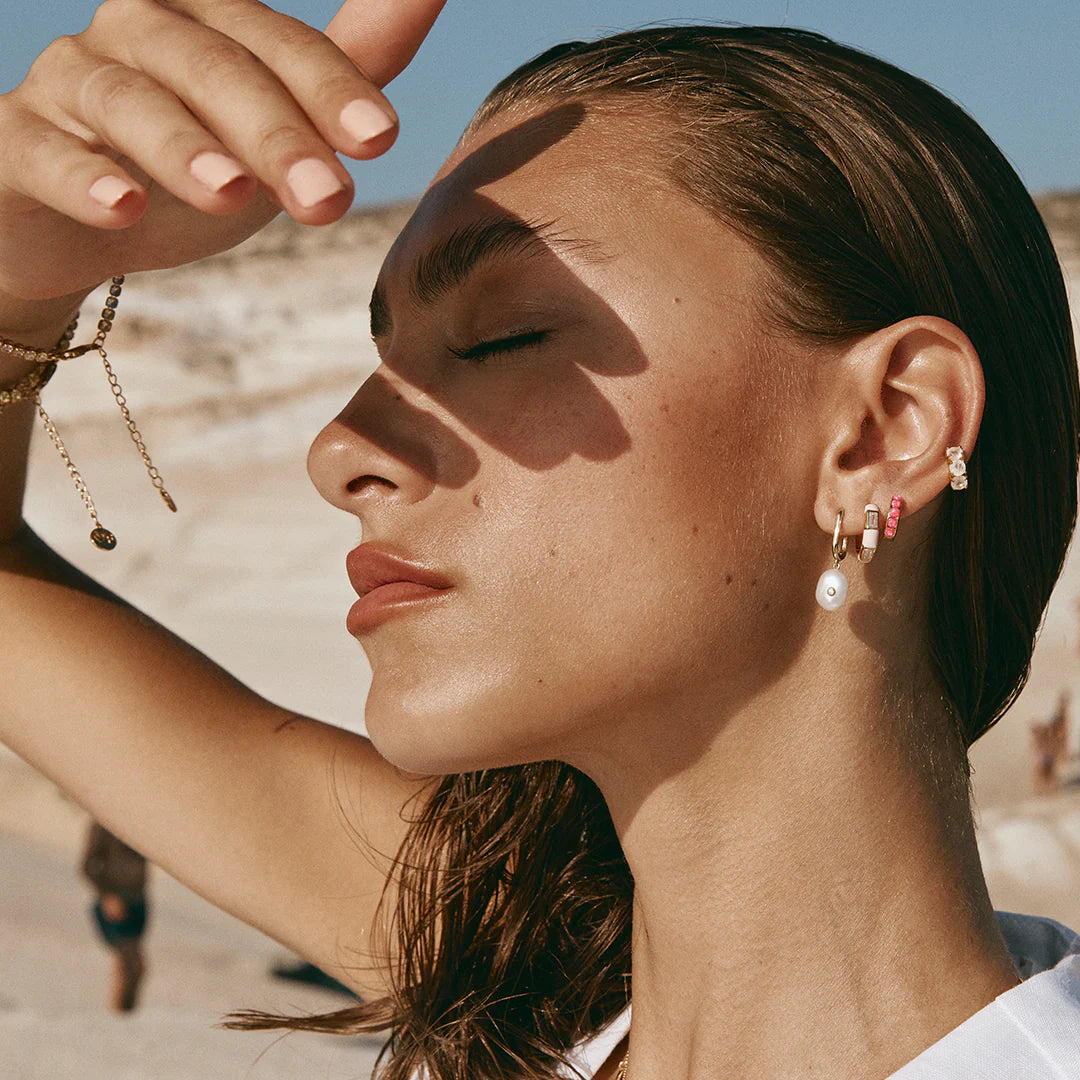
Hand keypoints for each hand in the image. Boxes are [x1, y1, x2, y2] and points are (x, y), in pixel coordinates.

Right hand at [0, 0, 446, 301]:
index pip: (277, 45)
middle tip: (327, 200)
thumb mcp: (282, 120)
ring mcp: (72, 81)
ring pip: (130, 100)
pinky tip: (119, 207)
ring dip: (184, 148)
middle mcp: (138, 31)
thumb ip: (348, 65)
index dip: (328, 87)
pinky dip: (80, 175)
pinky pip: (41, 146)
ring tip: (232, 197)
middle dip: (275, 133)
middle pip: (212, 66)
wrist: (83, 229)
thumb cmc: (196, 166)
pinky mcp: (17, 139)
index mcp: (208, 20)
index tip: (380, 138)